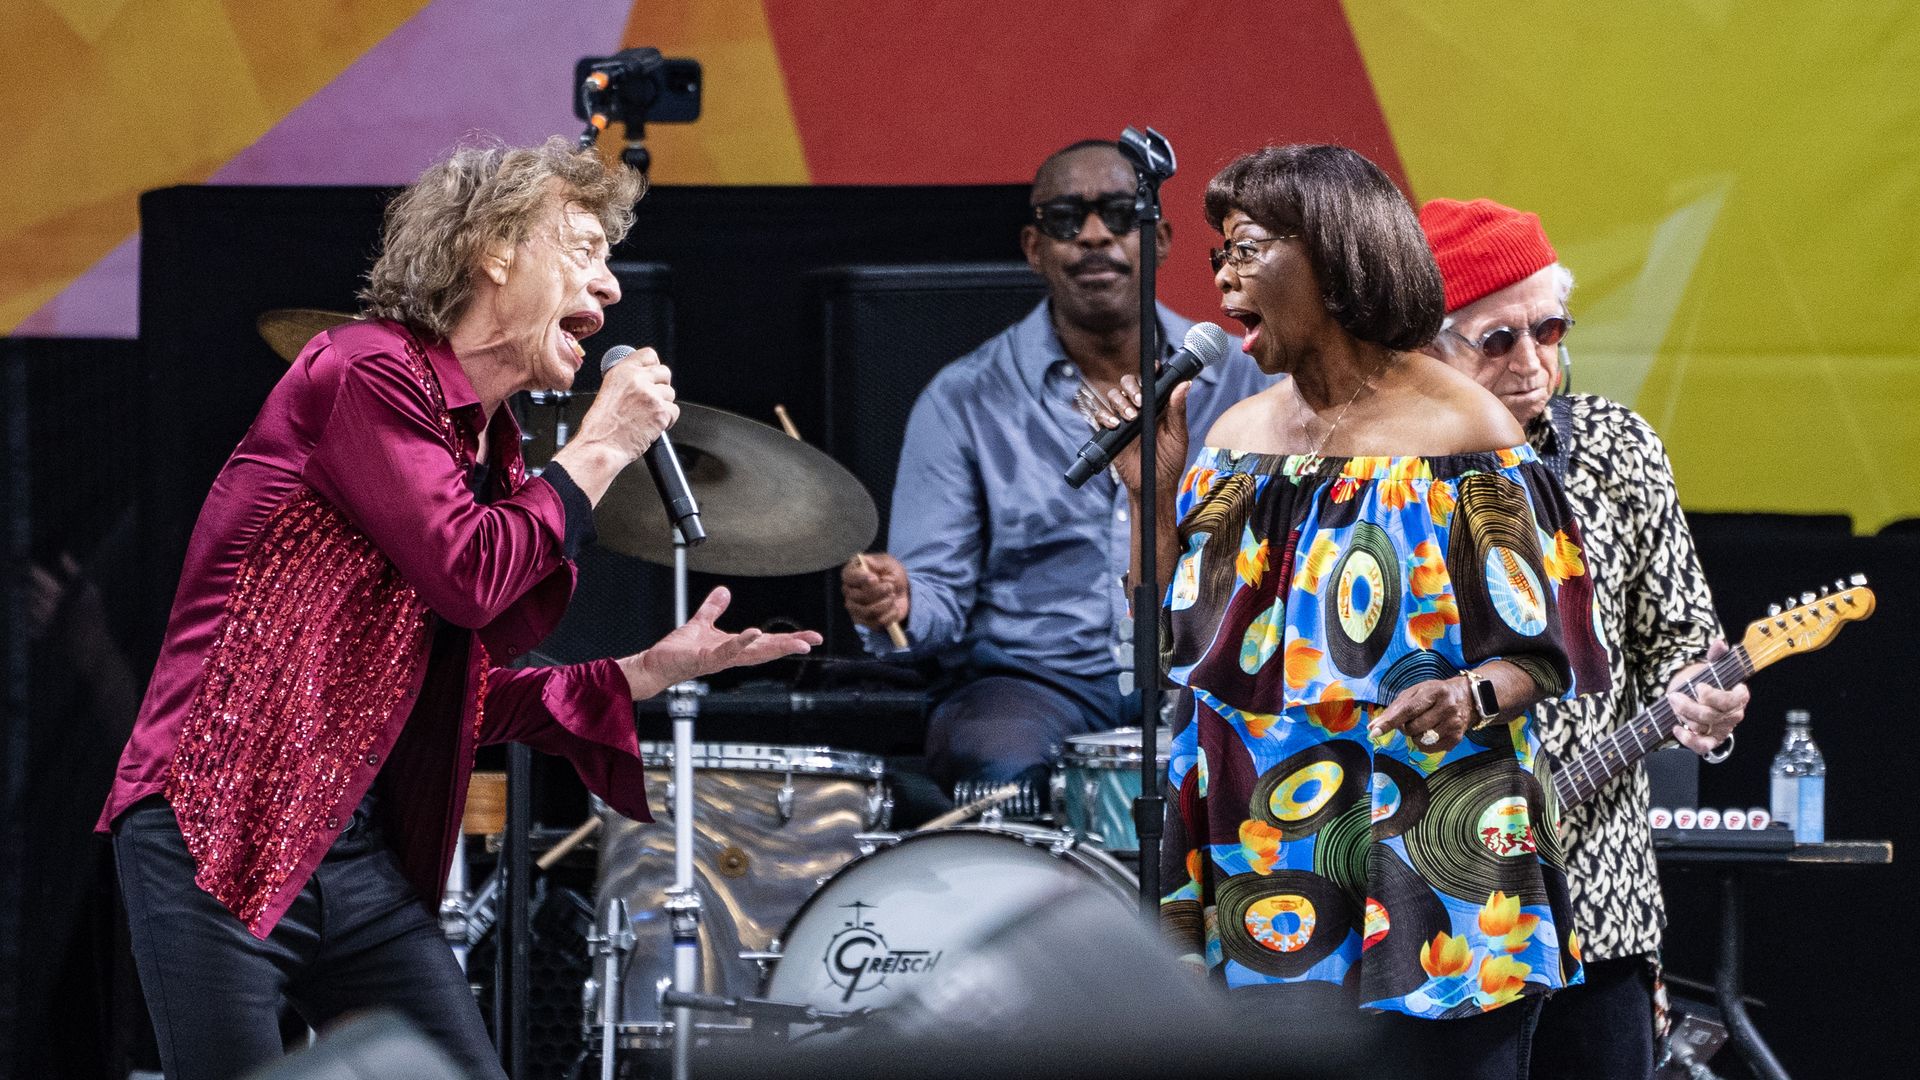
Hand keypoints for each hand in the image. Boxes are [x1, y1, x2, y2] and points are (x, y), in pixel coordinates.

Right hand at [574, 346, 678, 463]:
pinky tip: (653, 425)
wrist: (600, 446)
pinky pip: (674, 411)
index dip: (653, 366)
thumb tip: (644, 379)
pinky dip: (668, 420)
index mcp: (622, 372)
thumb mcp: (608, 391)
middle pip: (665, 372)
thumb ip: (627, 381)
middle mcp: (638, 380)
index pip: (649, 355)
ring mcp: (651, 396)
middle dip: (661, 386)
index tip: (652, 376)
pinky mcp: (661, 413)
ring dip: (663, 405)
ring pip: (670, 394)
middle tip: (652, 400)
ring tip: (647, 416)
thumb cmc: (600, 426)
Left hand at [617, 586, 820, 699]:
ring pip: (754, 654)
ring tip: (798, 642)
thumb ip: (713, 608)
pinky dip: (742, 642)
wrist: (656, 665)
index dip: (789, 639)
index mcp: (733, 647)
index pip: (766, 643)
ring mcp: (720, 659)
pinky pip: (727, 651)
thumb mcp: (700, 623)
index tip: (811, 637)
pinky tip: (755, 632)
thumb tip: (724, 591)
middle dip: (791, 645)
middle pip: (767, 650)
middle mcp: (731, 656)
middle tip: (814, 641)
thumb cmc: (678, 651)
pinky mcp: (705, 659)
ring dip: (776, 647)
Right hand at [840, 552, 909, 629]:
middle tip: (891, 587)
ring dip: (885, 604)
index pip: (849, 577)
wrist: (902, 590)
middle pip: (859, 597)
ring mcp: (855, 608)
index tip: (875, 578)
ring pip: (867, 612)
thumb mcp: (887, 562)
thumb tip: (866, 563)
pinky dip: (889, 615)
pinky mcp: (865, 621)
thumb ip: (877, 562)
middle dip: (879, 592)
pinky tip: (894, 607)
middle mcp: (849, 592)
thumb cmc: (891, 573)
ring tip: (893, 597)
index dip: (861, 578)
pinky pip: (876, 623)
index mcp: (851, 574)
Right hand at [1087, 377, 1190, 498]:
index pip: (1150, 381)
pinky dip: (1105, 416)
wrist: (1155, 484)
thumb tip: (1185, 384)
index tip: (1156, 370)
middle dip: (1132, 386)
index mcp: (1157, 406)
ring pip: (1114, 396)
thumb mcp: (1178, 435)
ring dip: (1120, 402)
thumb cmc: (1170, 461)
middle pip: (1128, 383)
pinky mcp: (1111, 432)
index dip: (1151, 372)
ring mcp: (1123, 419)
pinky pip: (1100, 416)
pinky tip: (1116, 424)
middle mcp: (1139, 409)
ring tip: (1130, 417)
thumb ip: (1178, 410)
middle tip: (1139, 402)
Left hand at [1369, 676, 1472, 752]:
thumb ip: (1395, 708)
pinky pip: (1428, 748)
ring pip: (1419, 740)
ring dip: (1414, 735)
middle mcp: (1446, 708)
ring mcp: (1453, 724)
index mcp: (1434, 692)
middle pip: (1412, 727)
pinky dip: (1423, 743)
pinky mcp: (1456, 738)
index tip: (1374, 731)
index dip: (1389, 721)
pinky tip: (1431, 731)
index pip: (1407, 710)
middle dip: (1405, 726)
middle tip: (1412, 718)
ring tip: (1423, 723)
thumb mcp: (1416, 691)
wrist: (1468, 697)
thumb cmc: (1435, 694)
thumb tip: (1374, 727)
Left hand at [1666, 639, 1750, 755]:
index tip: (1698, 686)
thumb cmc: (1706, 680)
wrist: (1697, 696)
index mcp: (1739, 696)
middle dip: (1687, 705)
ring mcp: (1723, 729)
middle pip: (1710, 715)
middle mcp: (1734, 714)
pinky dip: (1688, 740)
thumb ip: (1716, 655)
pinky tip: (1677, 728)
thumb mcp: (1711, 666)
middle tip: (1674, 696)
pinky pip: (1703, 746)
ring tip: (1674, 705)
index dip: (1713, 696)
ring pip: (1702, 727)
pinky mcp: (1712, 741)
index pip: (1730, 700)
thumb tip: (1720, 643)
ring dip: (1683, 716)